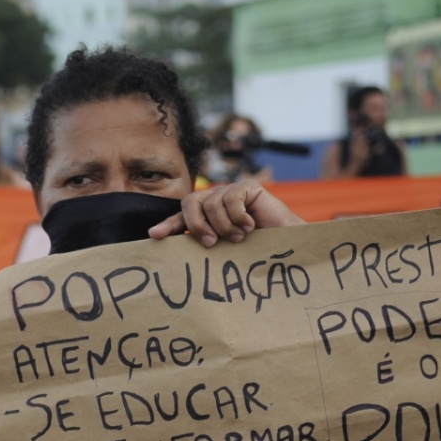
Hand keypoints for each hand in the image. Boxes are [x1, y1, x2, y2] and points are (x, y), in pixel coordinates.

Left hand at [146, 177, 306, 246]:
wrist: (285, 243)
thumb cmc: (255, 249)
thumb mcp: (224, 249)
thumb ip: (206, 244)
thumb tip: (178, 253)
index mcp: (206, 215)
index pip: (182, 216)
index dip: (169, 224)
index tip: (154, 235)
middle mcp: (215, 200)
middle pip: (191, 203)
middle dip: (198, 225)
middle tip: (212, 242)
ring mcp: (230, 191)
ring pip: (212, 203)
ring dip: (225, 226)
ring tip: (239, 237)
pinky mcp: (247, 187)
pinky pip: (231, 198)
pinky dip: (239, 217)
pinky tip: (250, 226)